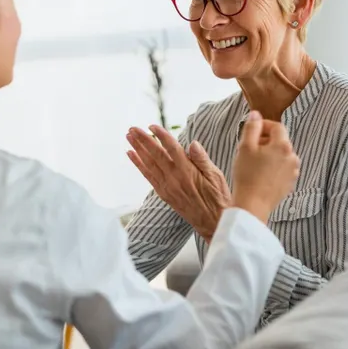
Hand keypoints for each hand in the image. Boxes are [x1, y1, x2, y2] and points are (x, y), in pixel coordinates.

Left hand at [126, 125, 231, 240]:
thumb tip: (192, 143)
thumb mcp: (216, 176)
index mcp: (188, 171)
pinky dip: (139, 165)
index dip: (161, 135)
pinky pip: (148, 176)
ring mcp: (167, 187)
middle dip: (143, 139)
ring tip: (128, 137)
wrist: (213, 222)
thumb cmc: (219, 199)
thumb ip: (202, 159)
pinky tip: (132, 155)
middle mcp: (174, 178)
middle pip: (155, 154)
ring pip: (149, 164)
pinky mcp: (164, 194)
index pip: (171, 148)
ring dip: (137, 149)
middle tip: (132, 128)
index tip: (152, 125)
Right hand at [231, 111, 300, 223]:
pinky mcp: (290, 183)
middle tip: (249, 149)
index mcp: (283, 145)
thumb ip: (251, 127)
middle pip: (280, 141)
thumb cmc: (247, 175)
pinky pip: (282, 168)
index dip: (263, 126)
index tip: (251, 132)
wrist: (253, 205)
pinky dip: (273, 167)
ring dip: (269, 155)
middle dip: (265, 141)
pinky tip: (260, 175)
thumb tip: (256, 115)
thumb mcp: (245, 147)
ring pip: (281, 155)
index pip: (276, 126)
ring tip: (254, 164)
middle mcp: (293, 156)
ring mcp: (293, 171)